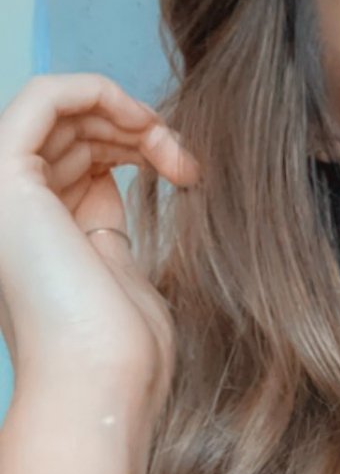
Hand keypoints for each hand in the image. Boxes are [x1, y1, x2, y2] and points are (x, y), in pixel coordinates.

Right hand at [0, 72, 201, 431]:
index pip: (83, 162)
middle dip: (138, 129)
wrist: (97, 384)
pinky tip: (140, 118)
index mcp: (41, 235)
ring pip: (60, 109)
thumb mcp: (119, 277)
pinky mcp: (6, 178)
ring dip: (127, 112)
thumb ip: (108, 233)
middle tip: (186, 163)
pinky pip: (43, 95)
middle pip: (74, 132)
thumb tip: (118, 200)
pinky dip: (96, 90)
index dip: (138, 147)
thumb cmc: (119, 354)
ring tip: (172, 149)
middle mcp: (14, 212)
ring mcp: (5, 194)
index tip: (187, 172)